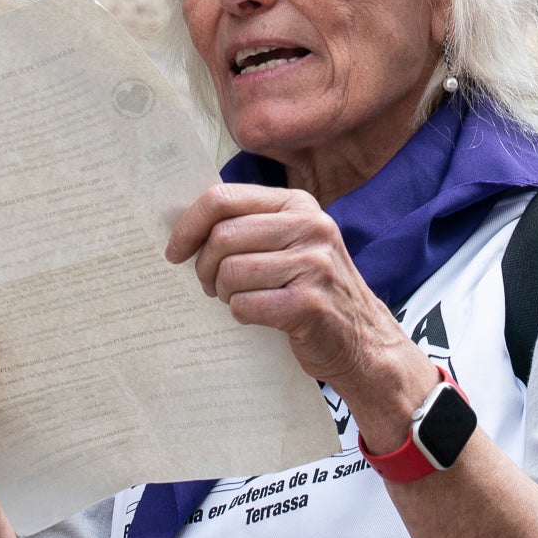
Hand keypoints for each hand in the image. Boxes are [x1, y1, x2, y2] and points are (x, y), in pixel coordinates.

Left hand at [166, 184, 405, 384]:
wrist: (362, 339)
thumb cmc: (312, 289)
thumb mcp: (292, 243)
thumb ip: (250, 226)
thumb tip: (184, 227)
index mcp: (298, 204)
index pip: (224, 198)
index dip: (189, 225)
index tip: (175, 250)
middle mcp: (310, 227)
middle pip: (222, 237)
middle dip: (204, 267)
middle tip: (211, 285)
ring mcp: (314, 265)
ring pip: (231, 272)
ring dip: (224, 293)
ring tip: (239, 299)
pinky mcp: (309, 303)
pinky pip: (245, 305)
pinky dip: (241, 315)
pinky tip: (260, 315)